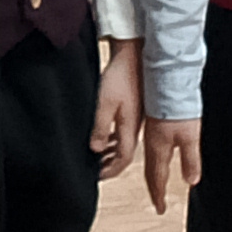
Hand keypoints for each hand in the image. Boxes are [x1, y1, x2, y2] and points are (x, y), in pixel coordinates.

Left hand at [90, 48, 141, 180]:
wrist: (134, 56)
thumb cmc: (119, 76)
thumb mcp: (104, 103)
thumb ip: (100, 128)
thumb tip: (95, 149)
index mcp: (129, 128)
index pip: (122, 159)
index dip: (110, 171)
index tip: (98, 176)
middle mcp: (135, 126)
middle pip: (125, 154)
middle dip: (111, 165)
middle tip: (97, 170)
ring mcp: (136, 118)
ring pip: (125, 143)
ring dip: (112, 153)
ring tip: (99, 157)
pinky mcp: (135, 110)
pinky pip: (125, 132)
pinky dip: (114, 140)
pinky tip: (107, 137)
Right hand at [140, 117, 202, 216]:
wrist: (166, 82)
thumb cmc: (177, 108)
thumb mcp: (190, 137)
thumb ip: (190, 160)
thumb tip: (191, 181)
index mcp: (158, 149)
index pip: (157, 178)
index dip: (159, 194)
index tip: (160, 208)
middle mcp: (151, 143)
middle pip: (150, 171)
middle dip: (155, 188)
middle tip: (158, 201)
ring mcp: (151, 133)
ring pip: (150, 159)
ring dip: (154, 174)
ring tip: (157, 183)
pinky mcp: (154, 123)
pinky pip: (152, 148)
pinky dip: (155, 159)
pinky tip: (159, 154)